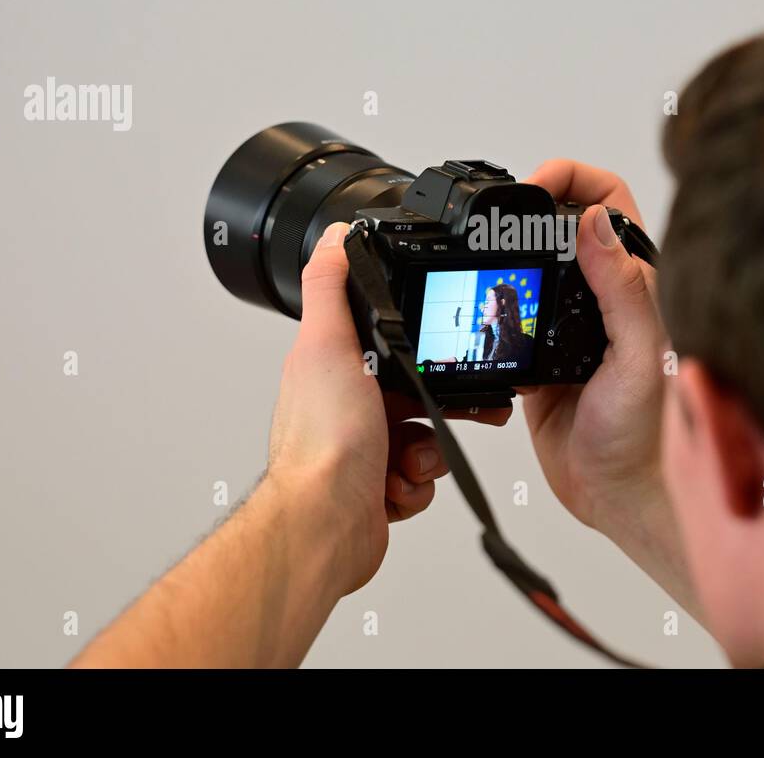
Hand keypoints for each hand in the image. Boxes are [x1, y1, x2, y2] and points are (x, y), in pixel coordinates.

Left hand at [267, 222, 510, 596]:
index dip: (420, 347)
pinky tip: (395, 486)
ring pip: (426, 438)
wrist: (326, 526)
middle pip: (418, 393)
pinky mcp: (378, 490)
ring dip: (426, 452)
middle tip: (439, 417)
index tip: (442, 354)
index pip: (390, 344)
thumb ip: (331, 287)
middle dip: (435, 410)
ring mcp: (363, 451)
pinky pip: (421, 478)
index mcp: (334, 370)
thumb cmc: (321, 446)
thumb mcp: (328, 346)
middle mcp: (348, 409)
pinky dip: (416, 485)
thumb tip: (335, 237)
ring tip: (405, 459)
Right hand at [519, 162, 697, 614]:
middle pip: (562, 221)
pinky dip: (491, 297)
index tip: (535, 186)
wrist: (616, 495)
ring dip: (506, 250)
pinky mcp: (537, 352)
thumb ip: (621, 290)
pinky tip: (481, 301)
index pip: (608, 199)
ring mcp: (568, 322)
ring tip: (483, 252)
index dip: (573, 177)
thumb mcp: (639, 355)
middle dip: (529, 207)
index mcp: (638, 281)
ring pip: (531, 261)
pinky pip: (508, 309)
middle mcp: (604, 295)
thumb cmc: (647, 434)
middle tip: (498, 220)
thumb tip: (593, 223)